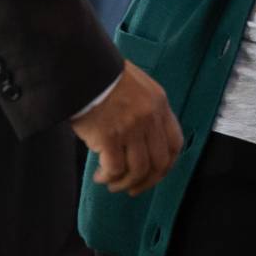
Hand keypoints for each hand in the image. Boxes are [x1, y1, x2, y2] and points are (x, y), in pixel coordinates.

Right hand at [72, 62, 182, 196]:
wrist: (80, 67)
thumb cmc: (103, 76)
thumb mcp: (136, 85)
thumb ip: (145, 110)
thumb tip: (143, 140)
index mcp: (159, 104)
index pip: (175, 143)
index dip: (167, 165)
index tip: (154, 174)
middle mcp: (149, 118)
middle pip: (159, 163)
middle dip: (146, 182)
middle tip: (132, 188)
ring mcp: (131, 128)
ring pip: (138, 170)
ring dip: (125, 182)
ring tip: (110, 182)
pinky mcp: (109, 137)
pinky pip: (115, 169)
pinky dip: (108, 177)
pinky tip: (99, 175)